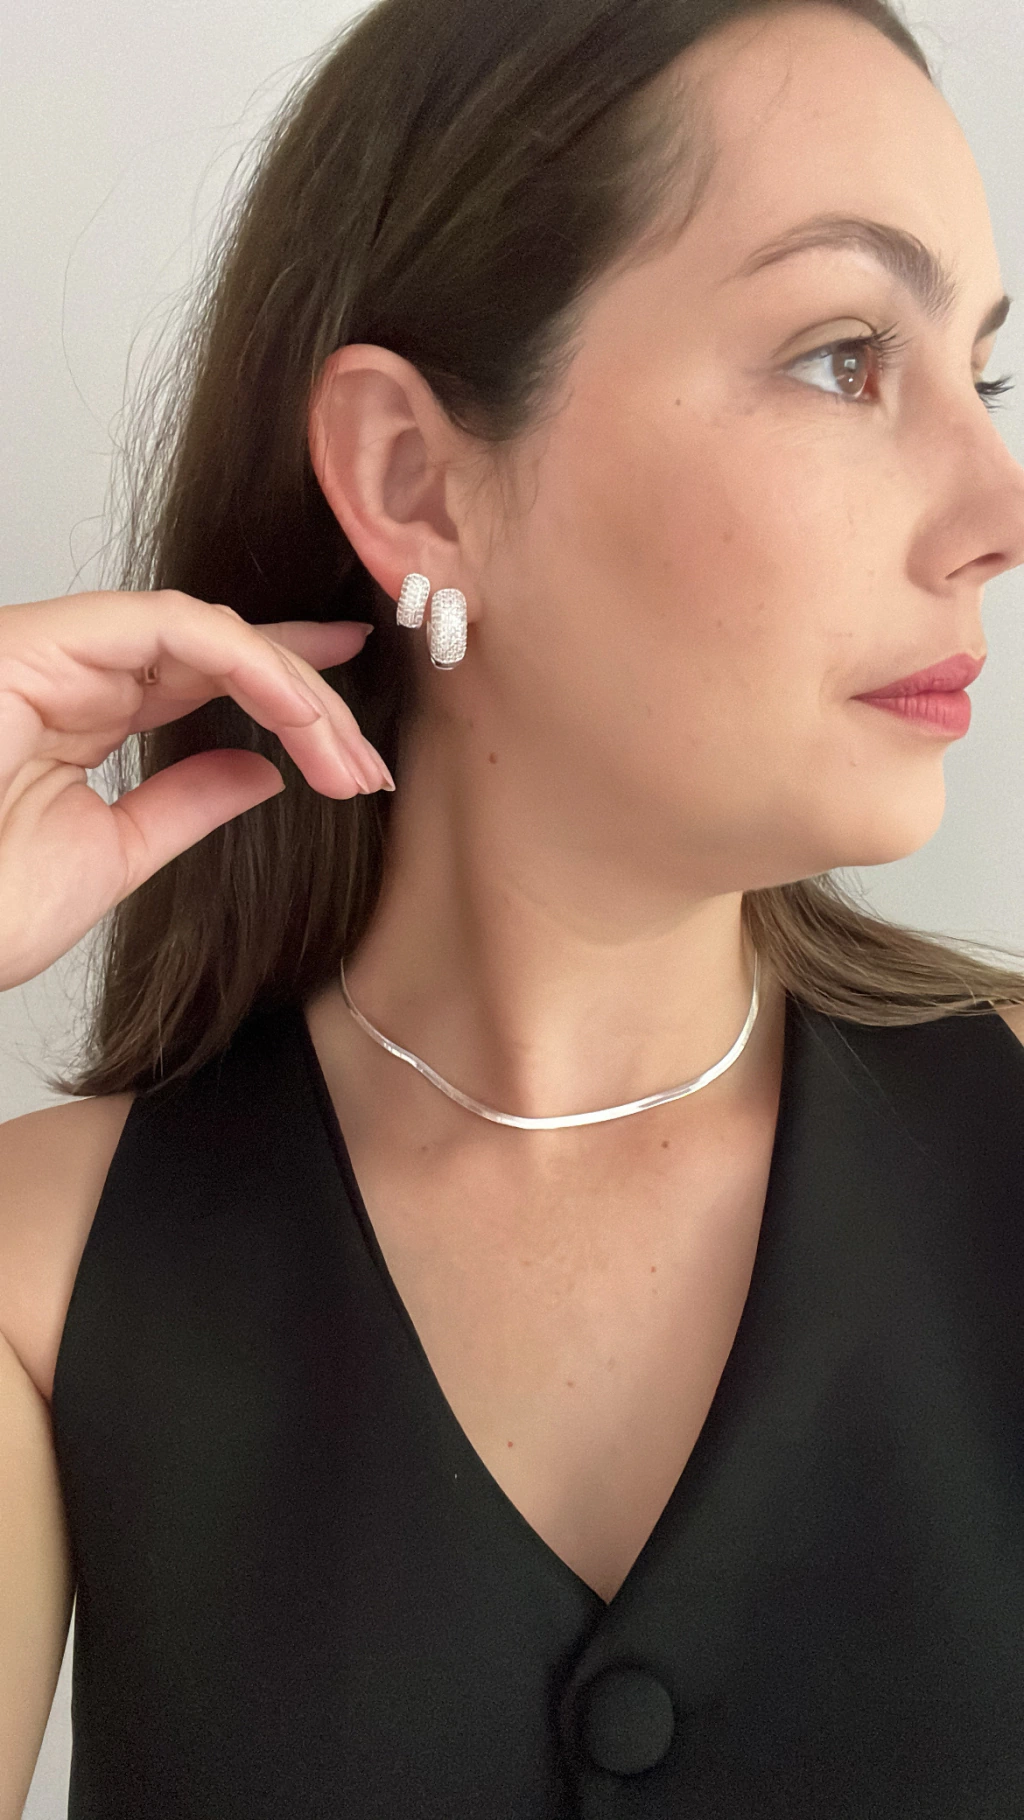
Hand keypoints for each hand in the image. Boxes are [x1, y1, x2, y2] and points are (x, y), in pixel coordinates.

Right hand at [0, 588, 392, 990]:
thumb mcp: (113, 854)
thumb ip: (184, 803)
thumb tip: (260, 774)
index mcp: (77, 714)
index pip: (199, 676)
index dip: (285, 690)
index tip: (352, 732)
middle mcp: (68, 671)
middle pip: (217, 649)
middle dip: (309, 696)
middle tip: (368, 759)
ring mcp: (53, 650)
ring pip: (207, 631)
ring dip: (292, 690)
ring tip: (346, 756)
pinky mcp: (42, 642)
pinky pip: (173, 628)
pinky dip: (250, 664)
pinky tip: (300, 718)